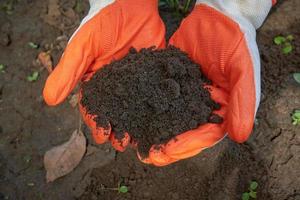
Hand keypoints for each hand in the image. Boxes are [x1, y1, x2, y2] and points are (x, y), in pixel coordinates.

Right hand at [43, 0, 164, 149]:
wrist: (133, 2)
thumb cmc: (103, 21)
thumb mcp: (83, 46)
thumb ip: (68, 71)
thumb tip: (49, 100)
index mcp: (96, 81)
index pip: (94, 107)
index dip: (97, 123)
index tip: (103, 135)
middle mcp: (115, 85)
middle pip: (115, 113)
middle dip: (118, 129)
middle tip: (123, 143)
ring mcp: (135, 81)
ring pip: (135, 108)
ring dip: (136, 125)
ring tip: (141, 140)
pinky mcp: (152, 74)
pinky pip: (154, 94)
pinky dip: (156, 109)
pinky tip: (159, 122)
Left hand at [141, 0, 274, 165]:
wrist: (217, 16)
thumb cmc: (235, 41)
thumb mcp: (243, 69)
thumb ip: (243, 101)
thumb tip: (240, 136)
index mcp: (221, 108)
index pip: (204, 133)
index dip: (185, 145)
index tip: (165, 153)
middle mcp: (200, 105)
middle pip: (183, 130)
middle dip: (164, 143)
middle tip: (146, 153)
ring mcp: (184, 93)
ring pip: (168, 116)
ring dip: (153, 128)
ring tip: (135, 138)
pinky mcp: (170, 80)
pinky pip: (158, 95)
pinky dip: (147, 104)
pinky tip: (133, 112)